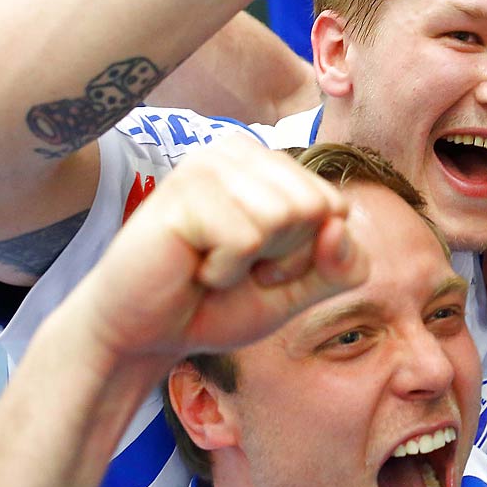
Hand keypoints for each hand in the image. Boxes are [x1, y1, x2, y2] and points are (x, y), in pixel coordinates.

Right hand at [66, 138, 367, 363]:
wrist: (144, 336)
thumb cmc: (217, 305)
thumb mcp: (299, 291)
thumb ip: (341, 265)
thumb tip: (341, 224)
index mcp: (269, 163)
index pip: (336, 206)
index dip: (308, 255)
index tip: (262, 266)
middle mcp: (240, 150)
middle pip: (316, 207)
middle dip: (284, 256)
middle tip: (234, 266)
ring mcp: (209, 163)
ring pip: (285, 216)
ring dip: (252, 263)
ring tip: (212, 264)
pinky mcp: (184, 190)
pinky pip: (246, 239)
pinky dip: (224, 271)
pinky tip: (192, 266)